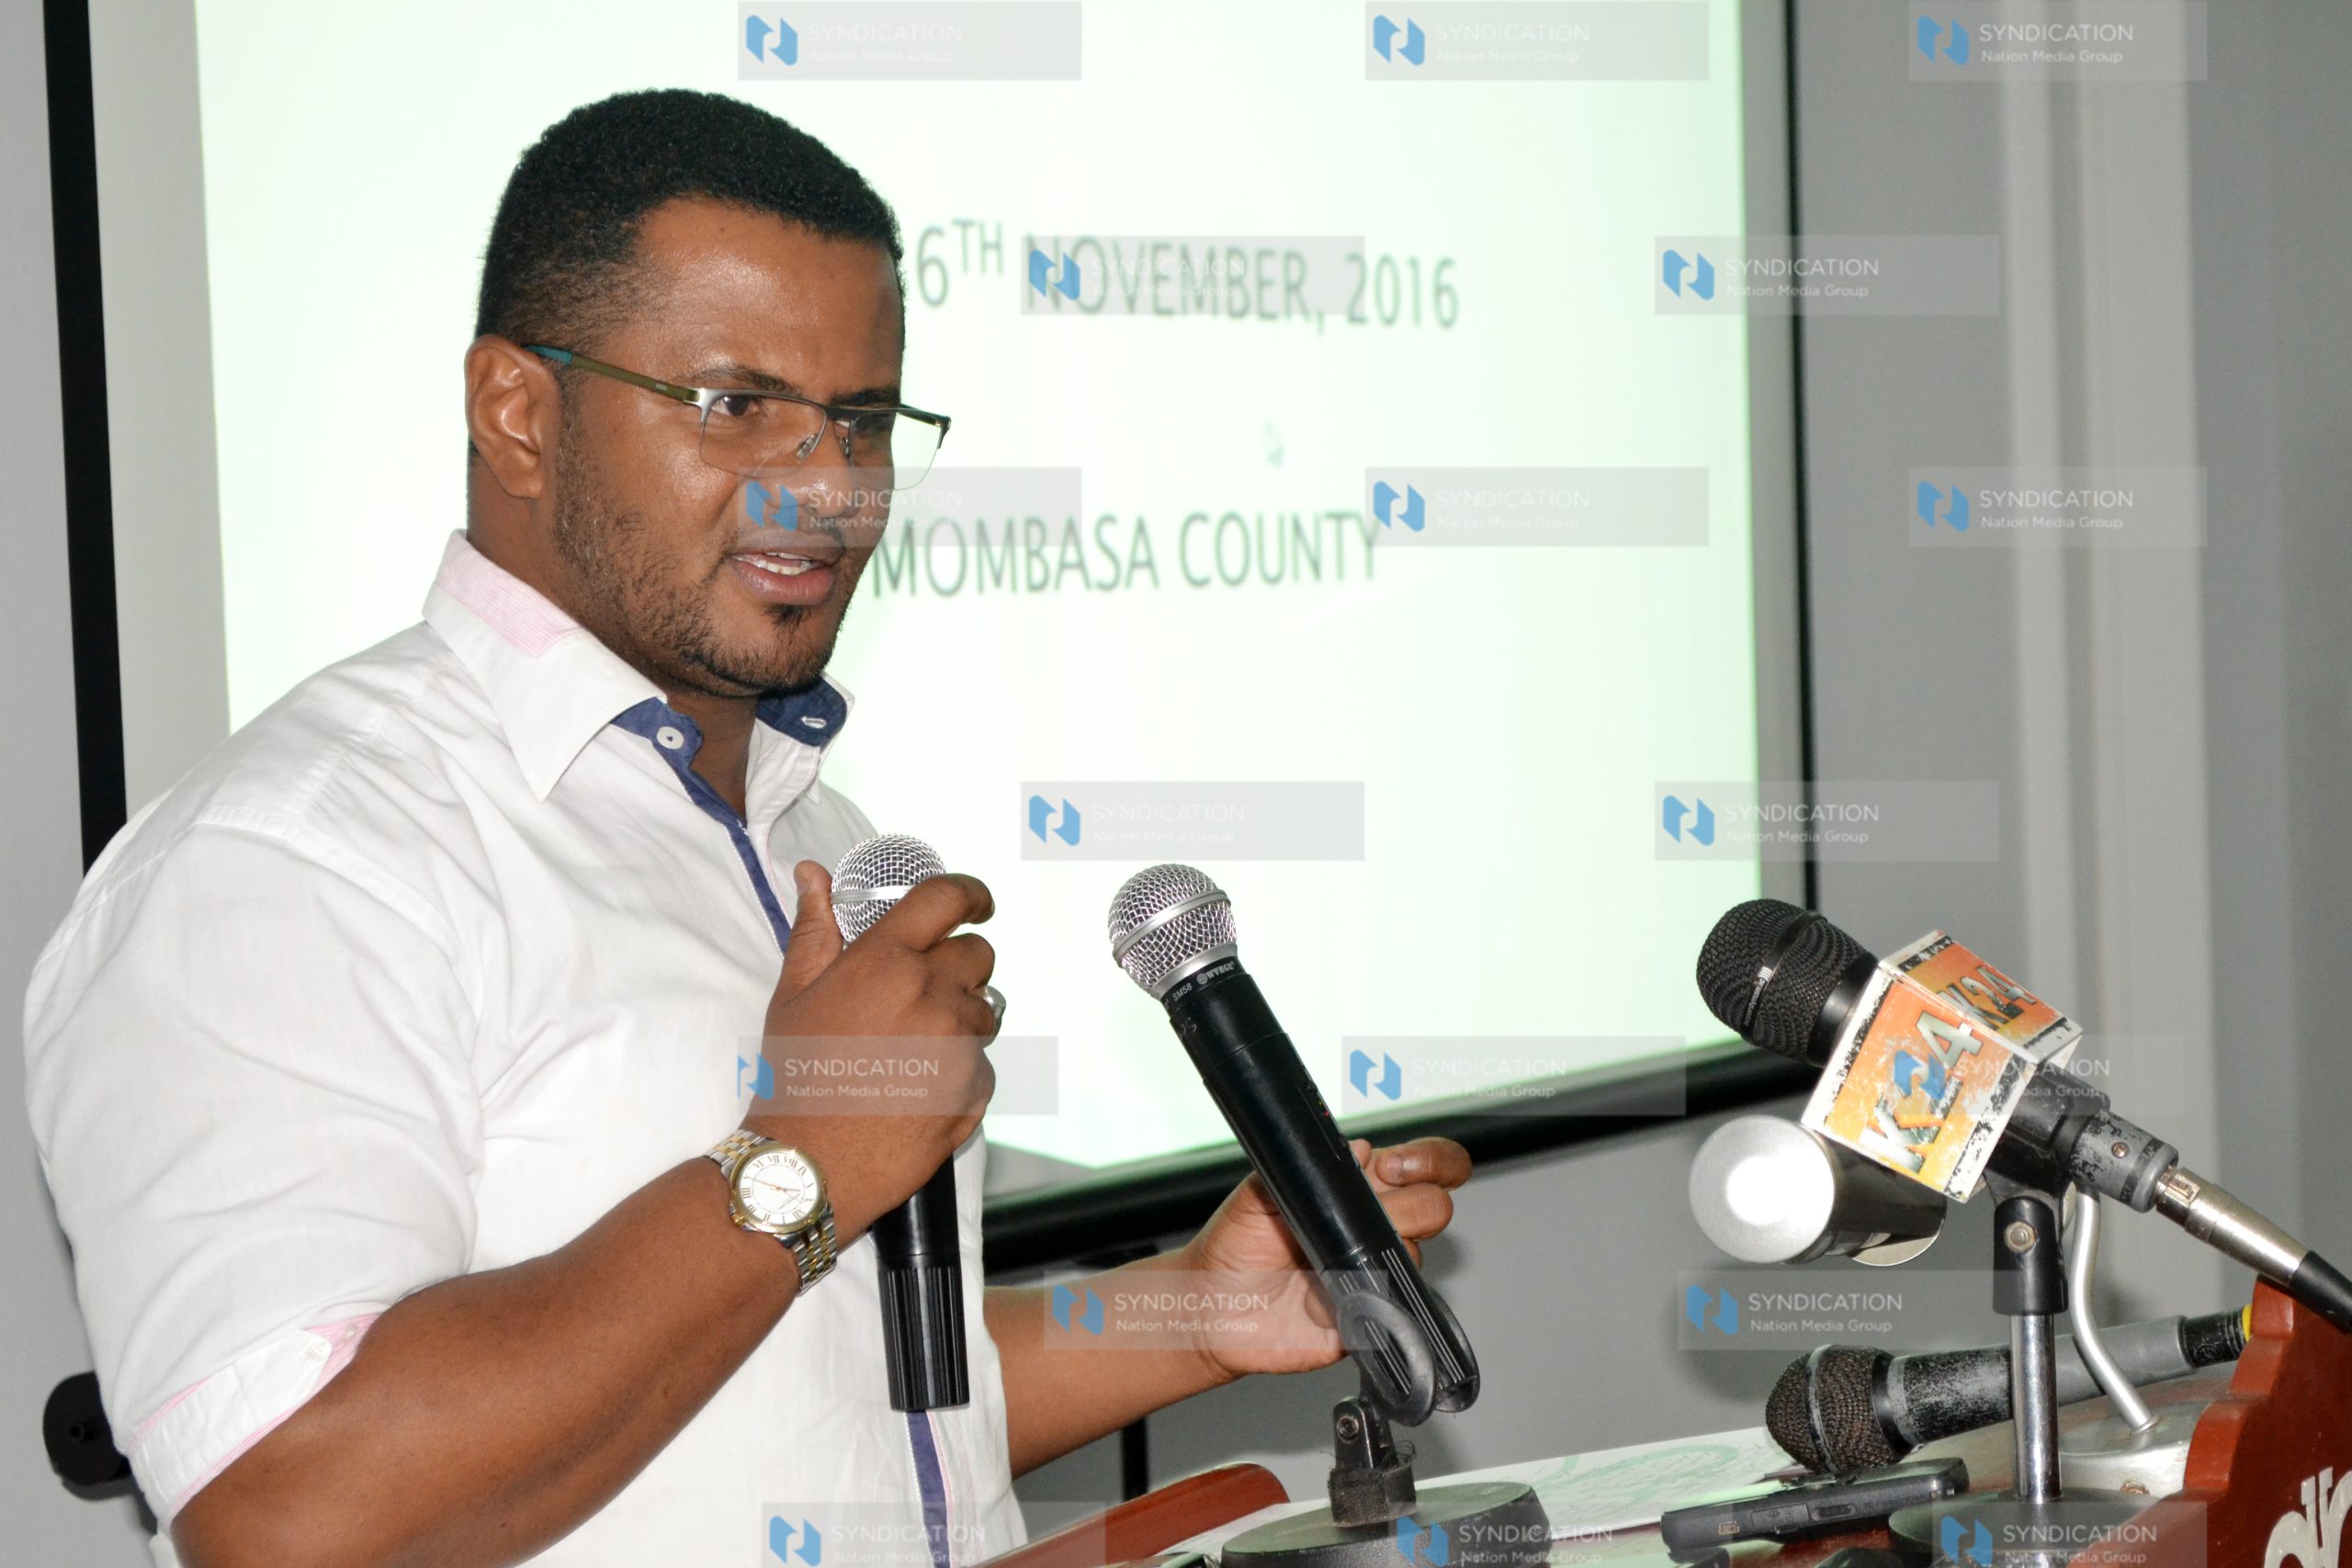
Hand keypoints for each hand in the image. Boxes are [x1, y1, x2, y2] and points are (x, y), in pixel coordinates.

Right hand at [742, 861, 997, 1242]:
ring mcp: (958, 1042)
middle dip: (958, 966)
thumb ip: (814, 931)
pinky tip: (917, 1090)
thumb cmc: (794, 1077)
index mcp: (886, 960)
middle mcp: (931, 992)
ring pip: (983, 1010)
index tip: (976, 904)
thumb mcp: (793, 996)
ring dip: (959, 1020)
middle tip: (919, 995)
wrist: (808, 1163)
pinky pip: (981, 1064)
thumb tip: (813, 874)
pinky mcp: (973, 1087)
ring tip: (909, 1051)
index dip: (969, 894)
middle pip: (977, 955)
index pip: (947, 899)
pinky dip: (959, 1072)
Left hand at [1174, 1138, 1471, 1380]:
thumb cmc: (1235, 1245)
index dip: (1429, 1161)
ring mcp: (1375, 1272)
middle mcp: (1374, 1228)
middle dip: (1414, 1206)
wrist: (1214, 1307)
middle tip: (1376, 1213)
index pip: (1422, 1164)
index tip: (1395, 1167)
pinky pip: (1388, 1309)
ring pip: (1415, 1257)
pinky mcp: (1369, 1317)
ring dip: (1373, 1255)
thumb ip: (1304, 1167)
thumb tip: (1357, 1150)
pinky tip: (1321, 1299)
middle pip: (1434, 1207)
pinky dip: (1358, 1302)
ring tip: (1322, 1260)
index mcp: (1357, 1189)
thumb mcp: (1259, 1192)